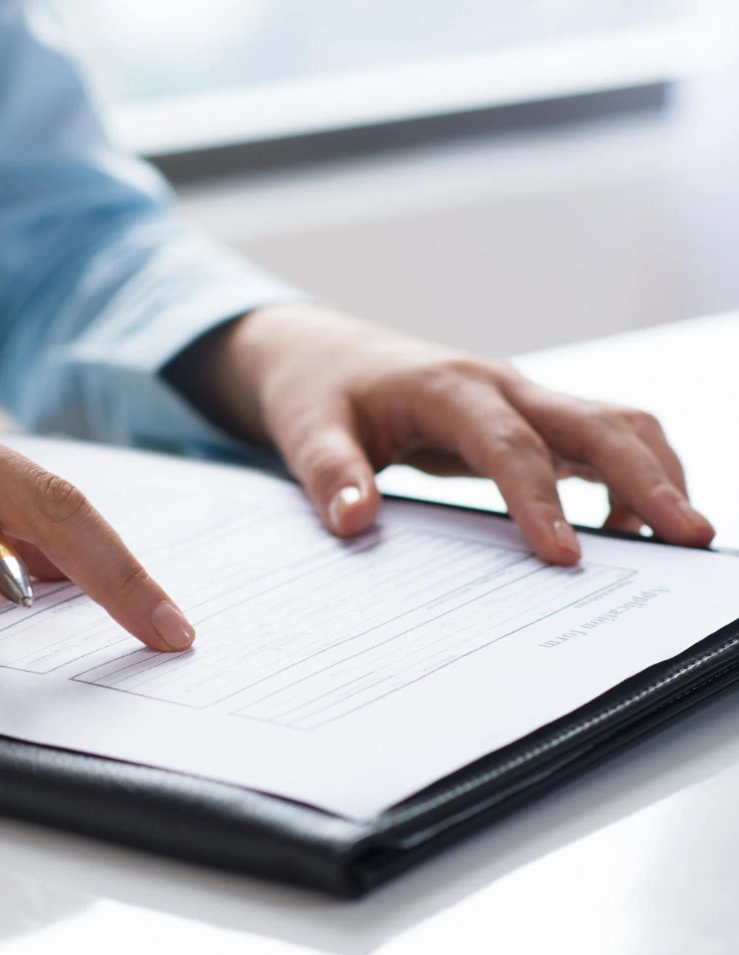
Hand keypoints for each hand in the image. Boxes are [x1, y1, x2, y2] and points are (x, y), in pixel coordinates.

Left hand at [174, 305, 714, 562]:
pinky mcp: (524, 416)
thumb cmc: (320, 390)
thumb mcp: (307, 431)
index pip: (507, 442)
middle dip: (645, 476)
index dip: (538, 497)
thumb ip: (329, 475)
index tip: (563, 556)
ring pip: (611, 422)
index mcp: (445, 386)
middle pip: (592, 420)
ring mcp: (518, 397)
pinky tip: (625, 526)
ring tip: (678, 536)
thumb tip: (353, 522)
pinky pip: (594, 439)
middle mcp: (497, 384)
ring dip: (652, 471)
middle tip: (690, 536)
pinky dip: (626, 476)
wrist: (325, 354)